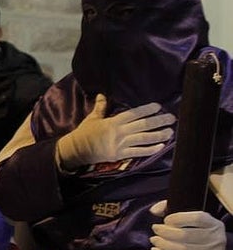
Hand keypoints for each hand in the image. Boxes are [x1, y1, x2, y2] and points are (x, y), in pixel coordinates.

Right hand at [56, 94, 173, 169]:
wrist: (77, 150)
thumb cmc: (85, 133)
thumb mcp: (92, 118)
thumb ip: (101, 107)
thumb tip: (103, 94)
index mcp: (113, 122)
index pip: (133, 114)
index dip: (146, 110)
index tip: (158, 106)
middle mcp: (119, 132)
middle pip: (142, 125)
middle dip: (158, 121)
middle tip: (172, 118)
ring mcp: (120, 144)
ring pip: (143, 139)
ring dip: (159, 135)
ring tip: (171, 132)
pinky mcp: (120, 155)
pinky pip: (138, 152)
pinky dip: (150, 149)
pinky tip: (161, 146)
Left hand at [149, 200, 226, 249]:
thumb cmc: (197, 231)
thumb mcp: (189, 216)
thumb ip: (170, 208)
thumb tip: (154, 210)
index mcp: (213, 223)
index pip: (197, 218)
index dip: (178, 218)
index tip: (166, 220)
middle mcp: (215, 238)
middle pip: (186, 235)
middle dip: (165, 232)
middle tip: (155, 229)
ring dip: (163, 245)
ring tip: (155, 240)